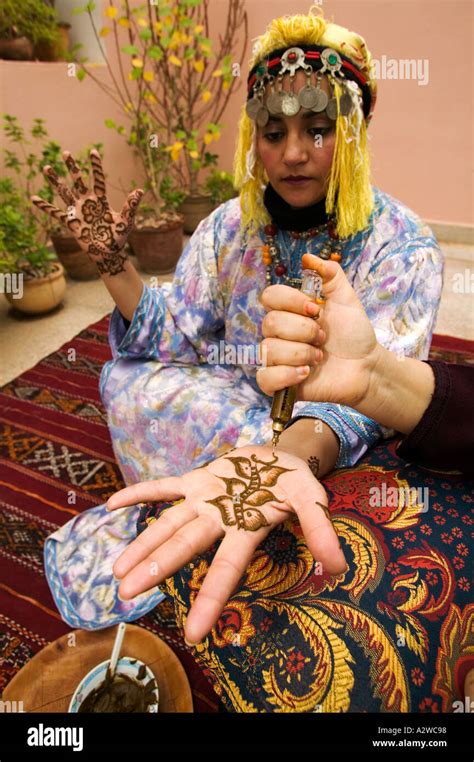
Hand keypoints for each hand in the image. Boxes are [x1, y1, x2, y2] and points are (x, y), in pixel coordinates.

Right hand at [30, 149, 143, 275]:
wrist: (108, 254)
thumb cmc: (119, 238)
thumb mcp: (126, 221)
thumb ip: (130, 206)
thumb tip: (140, 191)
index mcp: (101, 201)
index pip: (98, 180)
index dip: (95, 166)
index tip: (93, 151)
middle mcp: (87, 203)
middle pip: (78, 181)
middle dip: (72, 168)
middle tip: (65, 152)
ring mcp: (78, 212)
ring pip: (64, 192)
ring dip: (56, 180)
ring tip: (47, 167)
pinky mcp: (70, 222)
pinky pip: (55, 212)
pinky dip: (44, 206)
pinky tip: (33, 198)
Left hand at [106, 445, 346, 644]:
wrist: (281, 455)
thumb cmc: (294, 483)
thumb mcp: (313, 500)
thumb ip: (320, 530)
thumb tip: (338, 567)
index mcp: (246, 529)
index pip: (228, 568)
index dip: (212, 599)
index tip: (193, 634)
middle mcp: (219, 519)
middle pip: (185, 546)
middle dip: (156, 567)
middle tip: (126, 593)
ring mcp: (204, 499)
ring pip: (169, 522)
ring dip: (143, 542)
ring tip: (116, 570)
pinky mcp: (197, 479)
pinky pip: (164, 486)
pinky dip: (141, 493)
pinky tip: (111, 505)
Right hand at [257, 254, 379, 408]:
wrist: (366, 366)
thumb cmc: (354, 334)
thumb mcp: (346, 298)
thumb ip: (330, 274)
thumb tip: (307, 257)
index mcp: (290, 311)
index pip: (269, 297)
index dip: (291, 301)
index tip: (316, 309)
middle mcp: (279, 334)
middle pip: (269, 324)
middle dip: (303, 331)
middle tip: (323, 338)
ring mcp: (277, 359)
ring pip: (269, 350)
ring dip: (301, 353)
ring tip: (320, 358)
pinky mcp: (280, 383)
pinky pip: (265, 377)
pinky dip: (286, 374)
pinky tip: (306, 373)